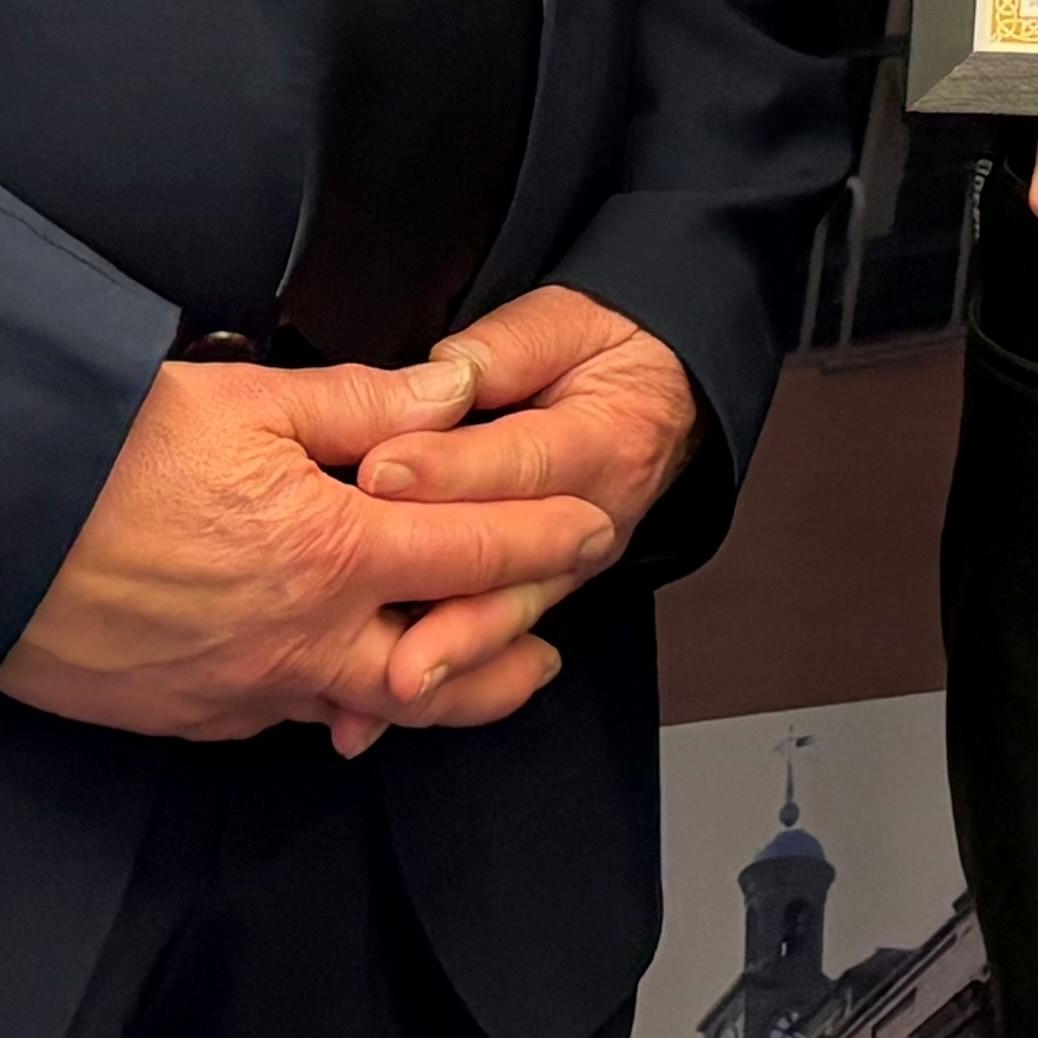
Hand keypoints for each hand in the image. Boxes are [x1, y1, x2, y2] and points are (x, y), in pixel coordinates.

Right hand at [0, 351, 622, 749]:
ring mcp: (244, 688)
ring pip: (370, 707)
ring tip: (474, 673)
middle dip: (512, 649)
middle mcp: (300, 637)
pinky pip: (289, 717)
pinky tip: (347, 684)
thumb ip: (362, 403)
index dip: (548, 537)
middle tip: (556, 635)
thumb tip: (450, 395)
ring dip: (431, 689)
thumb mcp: (244, 399)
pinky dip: (334, 703)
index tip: (596, 526)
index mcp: (331, 549)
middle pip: (446, 664)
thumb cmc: (99, 455)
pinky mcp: (190, 716)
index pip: (477, 549)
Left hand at [337, 286, 709, 739]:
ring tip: (388, 689)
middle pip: (520, 570)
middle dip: (449, 604)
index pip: (522, 460)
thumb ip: (509, 347)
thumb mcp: (569, 322)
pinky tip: (373, 715)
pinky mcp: (536, 593)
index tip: (379, 470)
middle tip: (384, 620)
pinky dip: (432, 683)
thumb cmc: (603, 354)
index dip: (449, 469)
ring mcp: (566, 568)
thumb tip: (449, 373)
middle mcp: (592, 519)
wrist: (663, 397)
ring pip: (506, 620)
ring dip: (446, 658)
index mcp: (604, 440)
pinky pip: (487, 642)